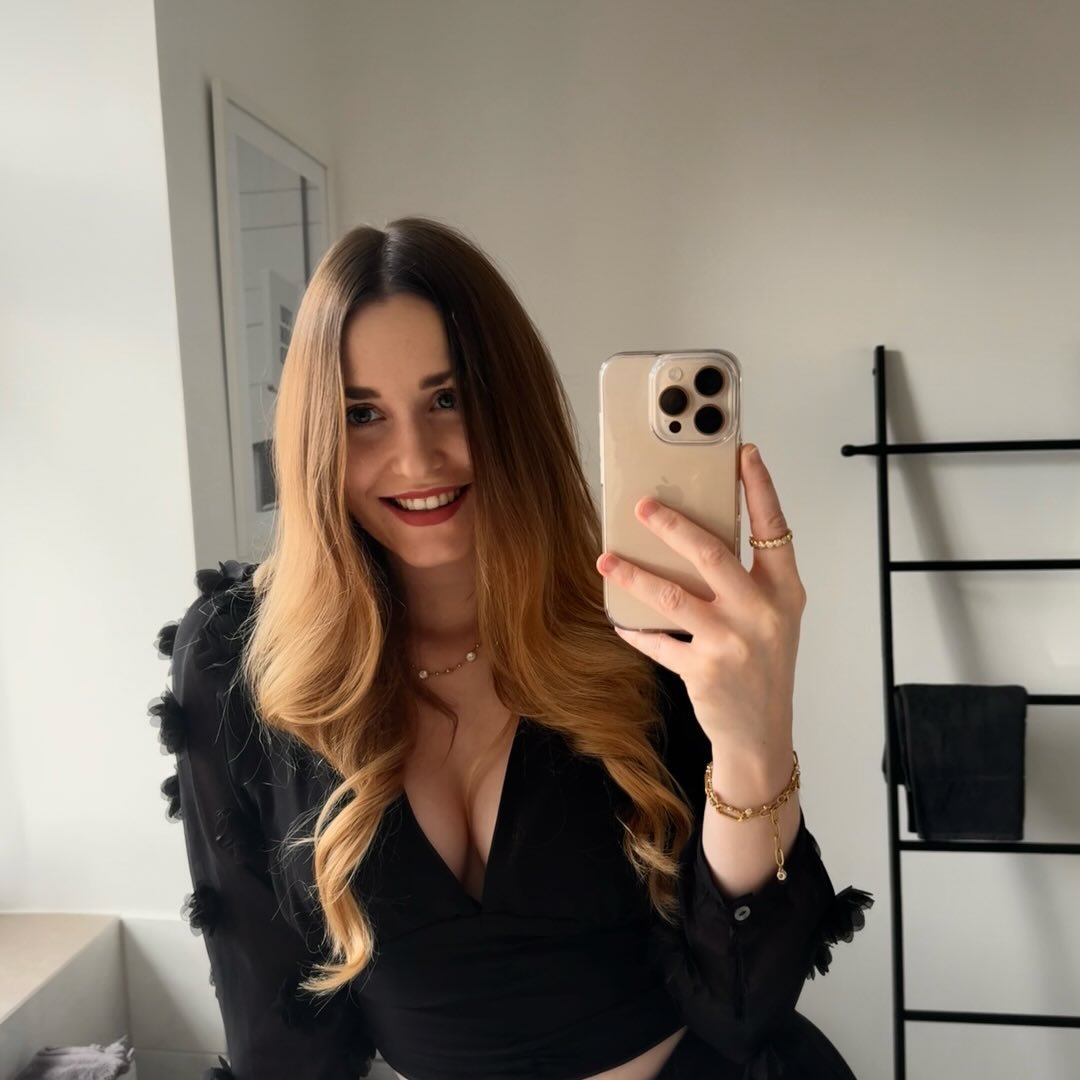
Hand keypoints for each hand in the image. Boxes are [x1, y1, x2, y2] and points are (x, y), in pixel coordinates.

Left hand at [595, 443, 805, 754]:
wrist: (762, 735)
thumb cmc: (764, 667)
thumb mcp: (773, 619)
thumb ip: (747, 581)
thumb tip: (694, 538)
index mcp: (784, 593)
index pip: (774, 530)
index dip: (760, 489)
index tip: (744, 453)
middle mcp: (762, 613)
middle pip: (712, 555)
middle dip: (673, 525)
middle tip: (643, 505)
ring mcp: (732, 642)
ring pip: (673, 596)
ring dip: (634, 575)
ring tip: (607, 561)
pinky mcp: (703, 669)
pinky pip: (658, 640)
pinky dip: (634, 628)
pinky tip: (618, 618)